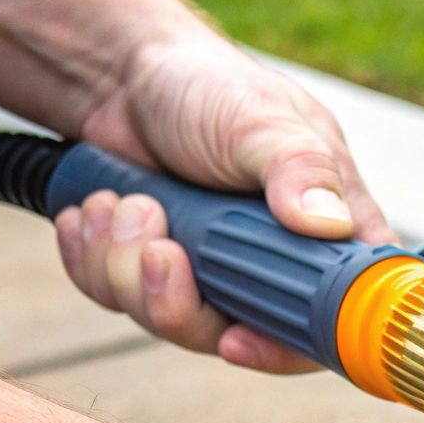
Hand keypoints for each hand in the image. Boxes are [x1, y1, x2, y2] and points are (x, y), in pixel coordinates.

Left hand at [54, 37, 396, 372]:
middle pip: (234, 336)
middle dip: (179, 300)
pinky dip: (94, 259)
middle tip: (157, 245)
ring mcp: (209, 275)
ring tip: (119, 202)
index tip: (235, 338)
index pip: (330, 320)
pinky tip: (94, 212)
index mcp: (325, 235)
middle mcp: (271, 265)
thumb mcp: (263, 120)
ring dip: (125, 267)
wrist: (125, 74)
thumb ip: (301, 169)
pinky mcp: (150, 273)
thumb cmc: (212, 86)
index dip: (284, 348)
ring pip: (166, 321)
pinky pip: (117, 299)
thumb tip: (328, 224)